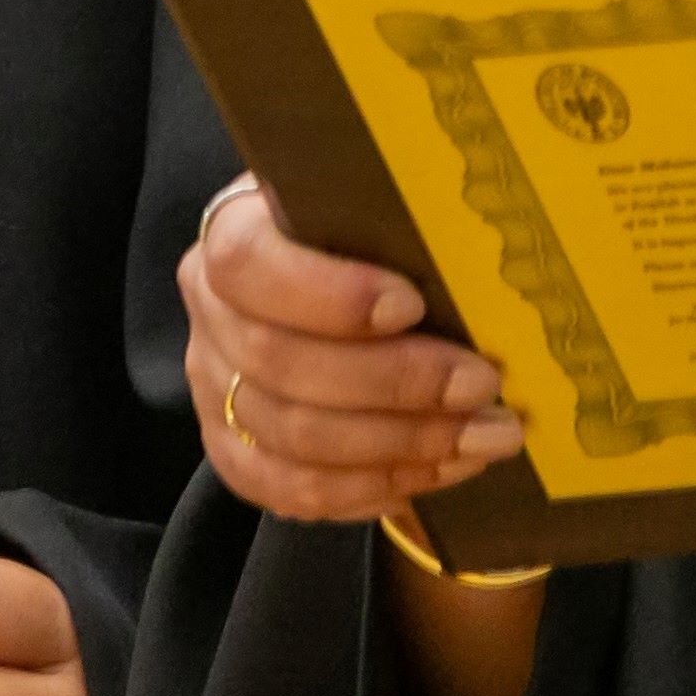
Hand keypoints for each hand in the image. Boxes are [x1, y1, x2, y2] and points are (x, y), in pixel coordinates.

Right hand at [179, 174, 520, 524]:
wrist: (330, 280)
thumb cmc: (366, 233)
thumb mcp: (375, 203)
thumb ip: (401, 221)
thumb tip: (483, 261)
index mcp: (232, 230)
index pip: (248, 263)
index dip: (327, 294)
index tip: (412, 306)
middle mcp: (211, 312)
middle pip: (281, 365)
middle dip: (395, 384)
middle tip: (482, 386)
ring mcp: (214, 388)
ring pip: (293, 440)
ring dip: (400, 446)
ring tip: (483, 437)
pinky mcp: (234, 451)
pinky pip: (292, 491)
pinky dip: (370, 489)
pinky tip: (435, 470)